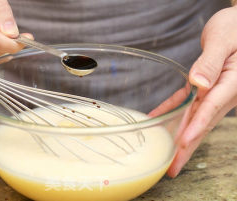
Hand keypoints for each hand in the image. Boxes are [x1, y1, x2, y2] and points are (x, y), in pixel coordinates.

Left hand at [166, 6, 236, 176]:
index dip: (196, 127)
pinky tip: (156, 117)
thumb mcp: (224, 41)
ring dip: (179, 137)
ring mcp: (214, 92)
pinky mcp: (204, 87)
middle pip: (202, 123)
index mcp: (231, 82)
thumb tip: (200, 84)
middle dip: (187, 147)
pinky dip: (170, 110)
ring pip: (193, 118)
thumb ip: (212, 62)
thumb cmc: (234, 28)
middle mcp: (223, 92)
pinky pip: (185, 102)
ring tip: (167, 158)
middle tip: (172, 168)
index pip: (211, 108)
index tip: (182, 144)